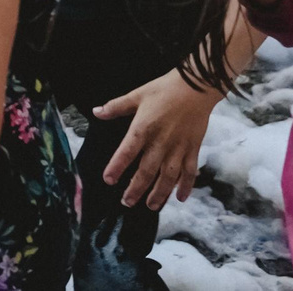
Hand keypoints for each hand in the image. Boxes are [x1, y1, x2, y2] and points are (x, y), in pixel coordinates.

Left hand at [94, 71, 218, 207]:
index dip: (117, 167)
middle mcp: (161, 142)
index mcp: (143, 128)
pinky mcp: (193, 149)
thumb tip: (96, 112)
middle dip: (136, 189)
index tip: (108, 180)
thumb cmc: (164, 89)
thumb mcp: (136, 95)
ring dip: (159, 193)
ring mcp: (178, 147)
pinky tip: (180, 198)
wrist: (195, 87)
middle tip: (127, 202)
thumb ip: (116, 106)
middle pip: (146, 171)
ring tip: (151, 206)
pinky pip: (190, 172)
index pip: (126, 152)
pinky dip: (186, 186)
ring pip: (168, 177)